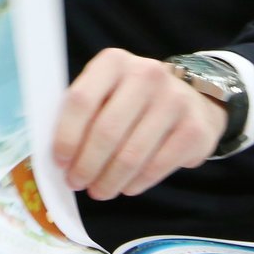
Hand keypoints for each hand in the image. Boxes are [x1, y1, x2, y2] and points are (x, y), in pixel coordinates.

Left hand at [54, 48, 227, 200]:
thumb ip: (82, 115)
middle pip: (106, 131)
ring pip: (130, 154)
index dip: (66, 136)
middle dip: (86, 165)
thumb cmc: (132, 102)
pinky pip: (155, 167)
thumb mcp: (106, 93)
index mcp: (114, 62)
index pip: (81, 100)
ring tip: (99, 190)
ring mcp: (174, 100)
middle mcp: (147, 75)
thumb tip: (58, 156)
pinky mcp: (194, 129)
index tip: (59, 161)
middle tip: (77, 182)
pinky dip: (135, 183)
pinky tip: (125, 186)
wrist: (190, 101)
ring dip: (108, 181)